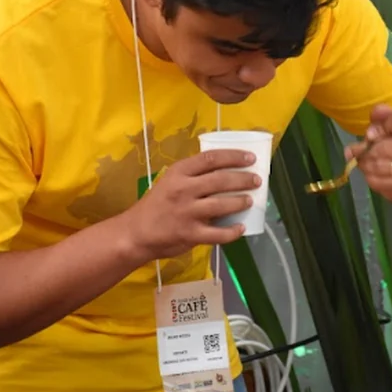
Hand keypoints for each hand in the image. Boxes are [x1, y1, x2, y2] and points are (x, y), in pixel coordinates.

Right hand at [123, 149, 261, 260]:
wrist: (136, 233)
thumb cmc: (156, 205)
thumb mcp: (170, 182)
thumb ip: (193, 177)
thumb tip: (226, 173)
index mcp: (179, 173)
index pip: (211, 159)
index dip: (234, 156)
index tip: (250, 158)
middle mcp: (184, 190)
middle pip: (221, 180)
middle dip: (243, 179)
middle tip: (256, 180)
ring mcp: (188, 213)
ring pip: (222, 205)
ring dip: (240, 202)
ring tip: (249, 201)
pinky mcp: (190, 234)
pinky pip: (218, 234)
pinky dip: (233, 232)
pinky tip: (241, 228)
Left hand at [344, 104, 391, 202]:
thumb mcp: (389, 121)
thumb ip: (379, 115)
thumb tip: (370, 133)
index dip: (380, 125)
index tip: (373, 132)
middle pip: (382, 148)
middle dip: (366, 151)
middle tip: (361, 152)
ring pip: (378, 167)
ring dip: (365, 165)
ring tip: (366, 162)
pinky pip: (377, 183)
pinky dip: (369, 177)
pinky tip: (373, 173)